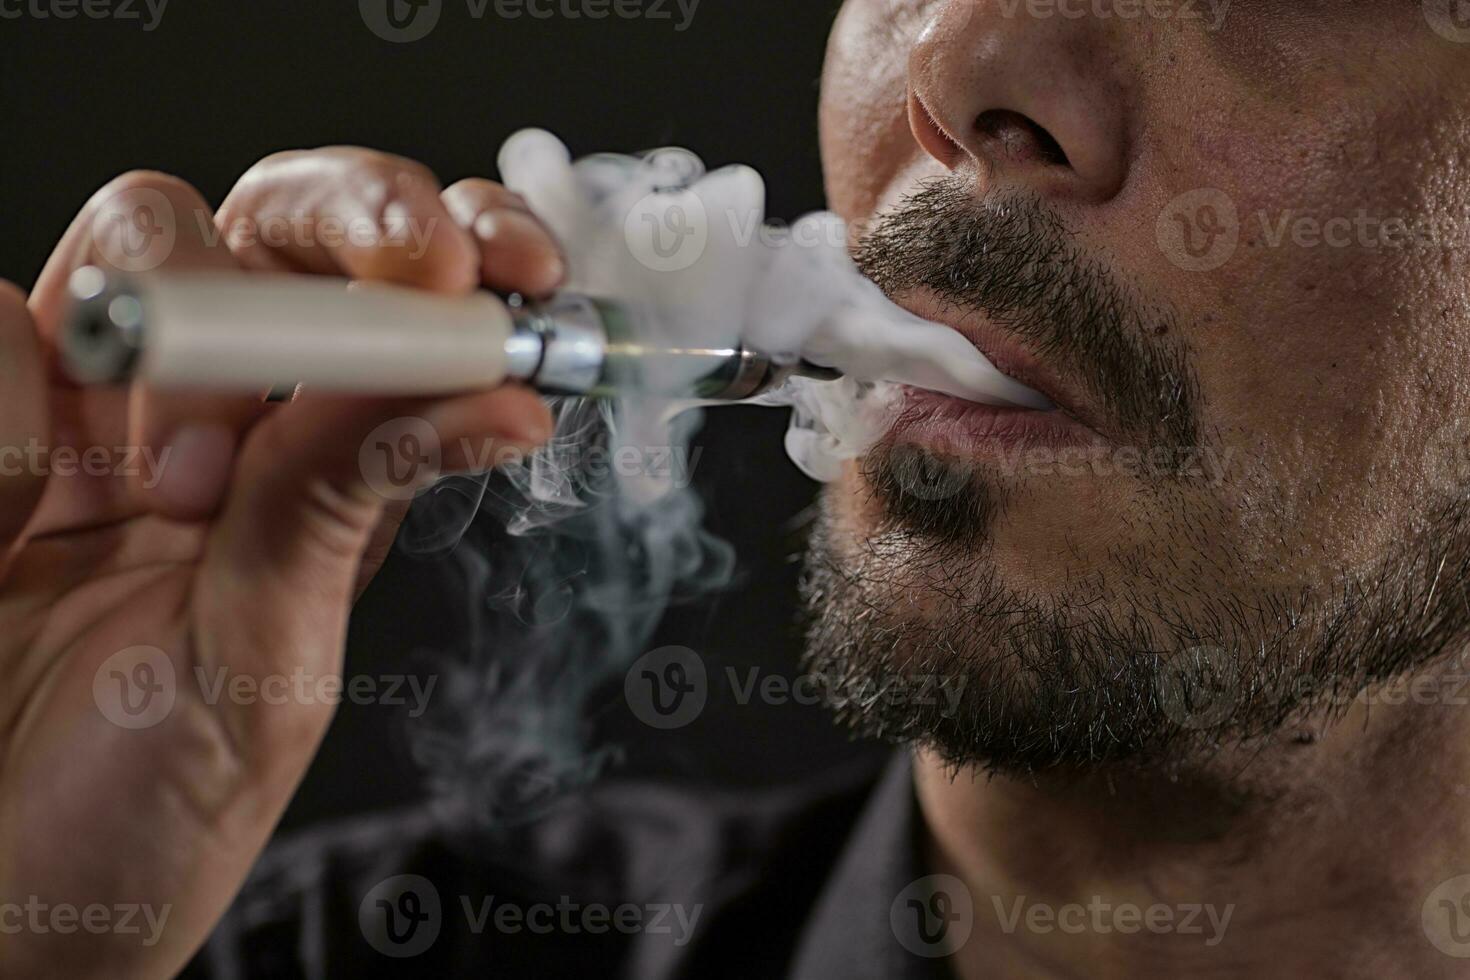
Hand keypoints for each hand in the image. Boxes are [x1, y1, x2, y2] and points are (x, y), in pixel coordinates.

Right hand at [0, 149, 564, 977]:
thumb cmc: (142, 808)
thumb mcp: (269, 660)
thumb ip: (355, 498)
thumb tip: (508, 390)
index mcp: (315, 460)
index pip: (397, 297)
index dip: (461, 246)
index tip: (513, 263)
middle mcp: (206, 408)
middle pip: (276, 219)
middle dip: (343, 224)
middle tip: (402, 273)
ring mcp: (80, 404)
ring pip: (134, 243)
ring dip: (171, 352)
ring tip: (156, 500)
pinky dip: (9, 424)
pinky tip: (7, 533)